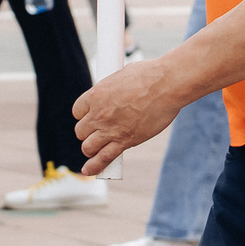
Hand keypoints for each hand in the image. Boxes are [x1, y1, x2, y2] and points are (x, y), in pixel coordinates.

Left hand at [72, 57, 186, 174]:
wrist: (167, 85)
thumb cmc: (149, 75)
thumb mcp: (122, 75)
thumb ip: (113, 89)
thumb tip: (115, 92)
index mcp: (96, 94)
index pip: (77, 111)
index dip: (83, 115)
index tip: (89, 117)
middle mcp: (99, 113)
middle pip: (81, 130)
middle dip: (87, 132)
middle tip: (96, 132)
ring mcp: (111, 129)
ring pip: (88, 147)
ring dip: (90, 149)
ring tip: (95, 149)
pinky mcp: (124, 141)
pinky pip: (104, 158)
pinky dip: (95, 167)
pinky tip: (89, 170)